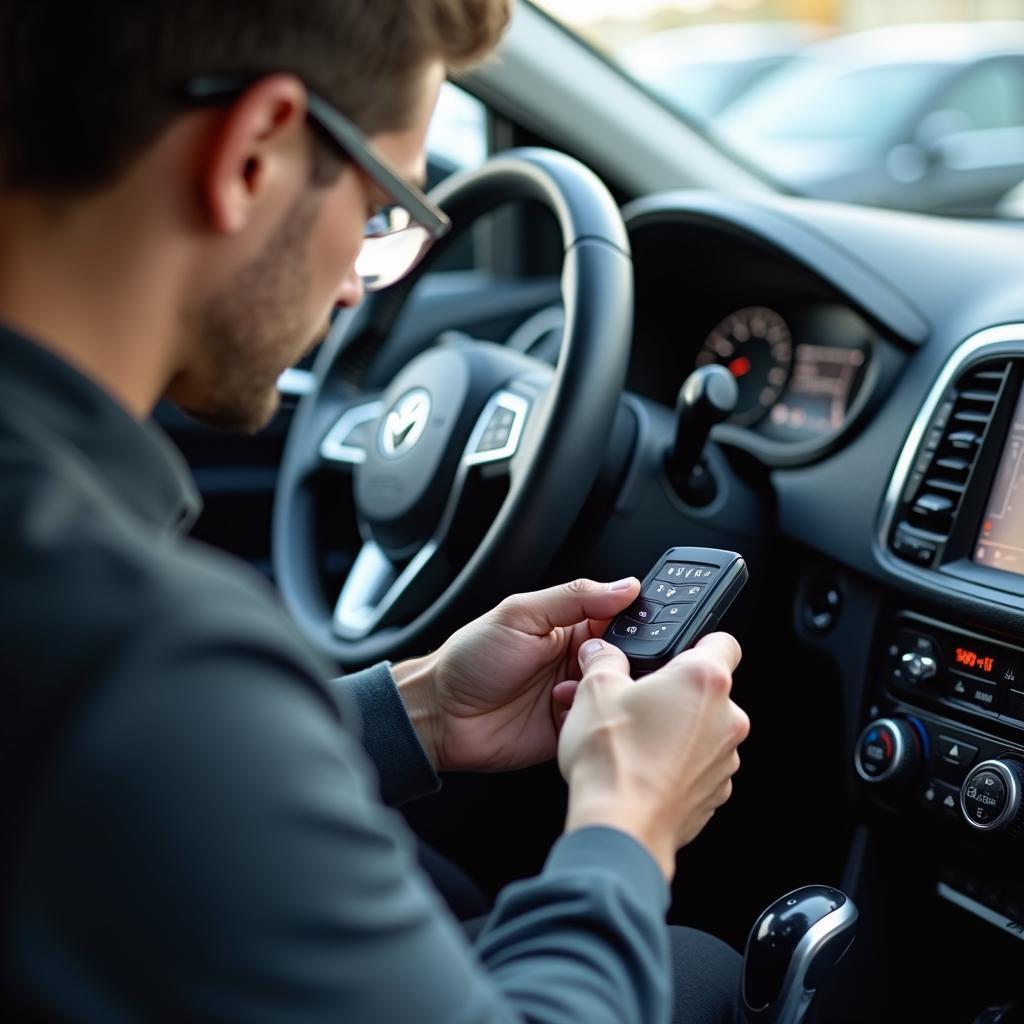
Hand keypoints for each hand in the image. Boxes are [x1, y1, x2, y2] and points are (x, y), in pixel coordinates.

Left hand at [392, 577, 640, 772]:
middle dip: (624, 660)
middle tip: (605, 659)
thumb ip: (574, 598)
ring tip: (573, 685)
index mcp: (570, 627)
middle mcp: (577, 661)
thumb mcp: (520, 614)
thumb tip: (624, 586)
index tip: (649, 622)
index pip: (620, 619)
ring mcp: (574, 696)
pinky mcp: (569, 730)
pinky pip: (597, 725)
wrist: (441, 714)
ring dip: (603, 689)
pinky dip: (589, 719)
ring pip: (616, 693)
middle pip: (626, 658)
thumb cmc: (470, 660)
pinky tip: (564, 711)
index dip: (637, 620)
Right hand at [557, 633, 748, 879]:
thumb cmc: (613, 759)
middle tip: (635, 699)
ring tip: (633, 738)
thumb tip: (600, 653)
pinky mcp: (714, 792)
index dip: (698, 641)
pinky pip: (698, 765)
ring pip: (702, 730)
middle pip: (707, 690)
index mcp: (703, 680)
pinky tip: (642, 767)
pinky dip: (676, 763)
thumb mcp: (595, 690)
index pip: (723, 641)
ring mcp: (724, 759)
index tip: (676, 650)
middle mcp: (726, 718)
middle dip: (673, 692)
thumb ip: (602, 660)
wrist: (620, 827)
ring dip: (675, 729)